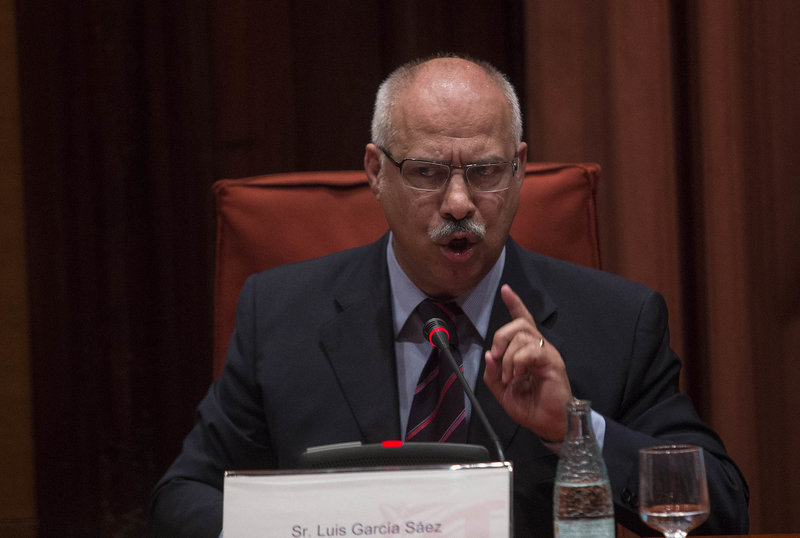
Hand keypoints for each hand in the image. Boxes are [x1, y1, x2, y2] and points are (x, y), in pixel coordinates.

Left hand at [483, 284, 572, 440]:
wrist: (549, 423)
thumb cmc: (530, 406)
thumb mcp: (502, 390)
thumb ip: (493, 372)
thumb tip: (489, 354)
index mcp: (527, 351)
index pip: (522, 320)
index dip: (514, 304)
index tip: (506, 290)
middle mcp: (539, 347)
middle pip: (518, 324)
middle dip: (500, 337)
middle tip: (497, 357)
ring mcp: (547, 353)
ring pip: (522, 336)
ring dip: (508, 357)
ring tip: (511, 376)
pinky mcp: (552, 362)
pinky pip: (531, 351)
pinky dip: (518, 362)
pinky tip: (518, 375)